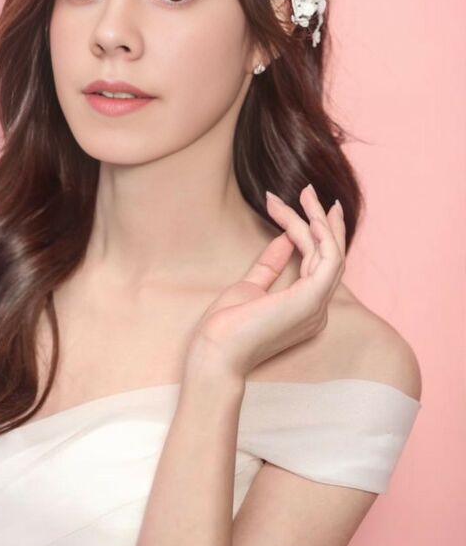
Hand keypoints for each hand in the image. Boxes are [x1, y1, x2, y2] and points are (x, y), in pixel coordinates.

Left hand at [183, 185, 345, 386]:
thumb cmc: (226, 328)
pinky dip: (320, 234)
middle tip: (312, 192)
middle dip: (324, 222)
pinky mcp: (311, 299)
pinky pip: (327, 257)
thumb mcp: (249, 287)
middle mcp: (317, 310)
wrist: (215, 353)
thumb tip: (284, 239)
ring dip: (317, 220)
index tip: (295, 207)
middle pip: (329, 257)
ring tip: (305, 193)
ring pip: (330, 252)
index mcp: (304, 310)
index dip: (310, 234)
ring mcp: (317, 306)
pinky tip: (306, 215)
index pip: (315, 265)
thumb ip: (269, 265)